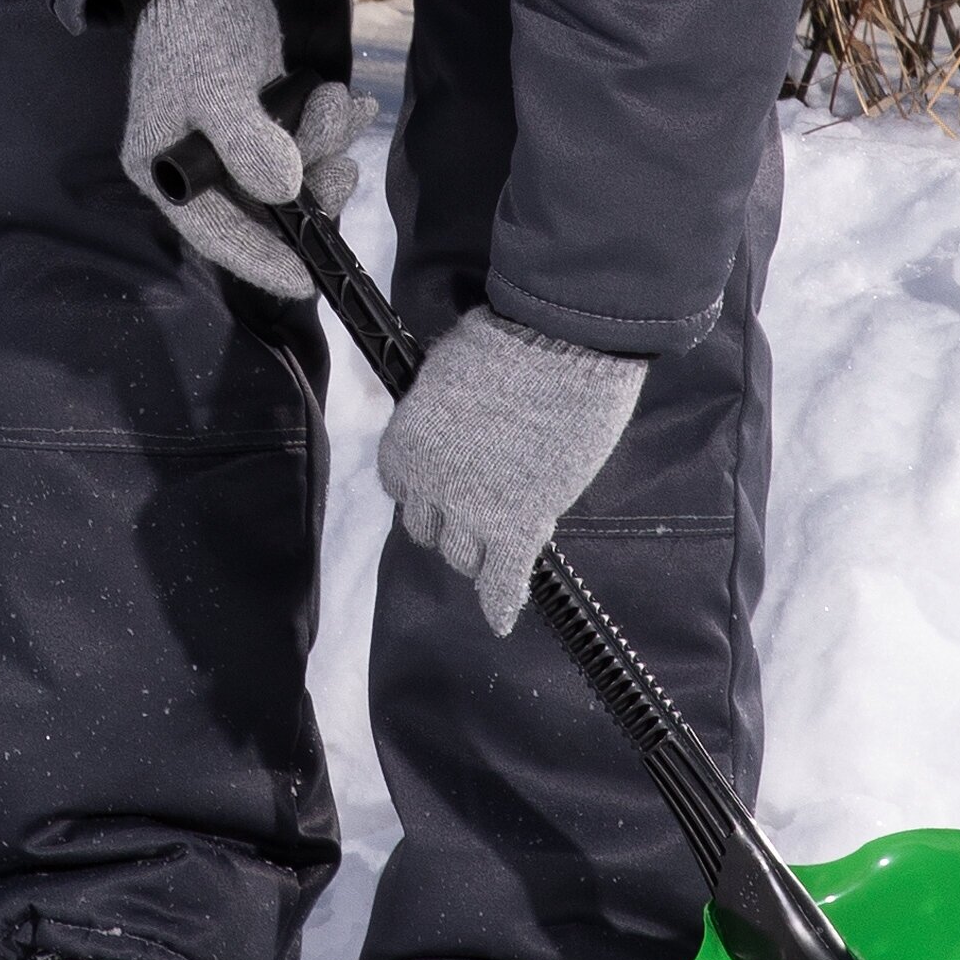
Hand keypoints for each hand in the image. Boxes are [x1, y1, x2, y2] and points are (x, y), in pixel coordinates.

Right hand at [120, 0, 374, 297]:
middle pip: (266, 216)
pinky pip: (306, 153)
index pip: (217, 235)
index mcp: (169, 173)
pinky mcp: (265, 138)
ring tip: (336, 105)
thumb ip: (246, 141)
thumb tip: (283, 191)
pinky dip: (332, 132)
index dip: (263, 261)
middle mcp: (202, 176)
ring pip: (295, 184)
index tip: (307, 281)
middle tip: (341, 163)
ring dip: (327, 149)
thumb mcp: (216, 84)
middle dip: (313, 191)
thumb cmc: (196, 28)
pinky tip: (350, 107)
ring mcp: (235, 159)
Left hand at [377, 307, 649, 635]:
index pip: (401, 487)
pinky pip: (504, 578)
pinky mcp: (519, 526)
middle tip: (478, 513)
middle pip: (428, 530)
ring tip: (497, 547)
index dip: (424, 487)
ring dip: (477, 553)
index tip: (444, 483)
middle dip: (448, 523)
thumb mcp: (450, 371)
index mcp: (405, 442)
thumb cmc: (507, 340)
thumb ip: (447, 411)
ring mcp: (473, 510)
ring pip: (462, 557)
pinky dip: (502, 601)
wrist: (559, 345)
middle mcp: (429, 484)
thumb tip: (460, 422)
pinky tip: (502, 619)